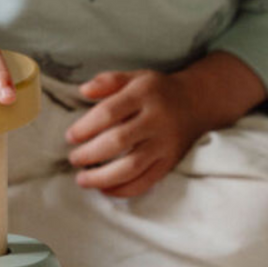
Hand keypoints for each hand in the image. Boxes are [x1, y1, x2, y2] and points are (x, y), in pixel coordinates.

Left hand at [64, 69, 200, 198]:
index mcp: (144, 95)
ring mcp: (164, 144)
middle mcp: (156, 120)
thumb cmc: (157, 90)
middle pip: (119, 141)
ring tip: (82, 179)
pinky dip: (124, 190)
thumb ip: (108, 81)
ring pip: (132, 166)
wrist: (197, 102)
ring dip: (104, 177)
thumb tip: (83, 90)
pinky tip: (105, 189)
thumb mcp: (135, 77)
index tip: (70, 136)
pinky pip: (146, 182)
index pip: (110, 112)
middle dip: (91, 153)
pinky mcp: (170, 162)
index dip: (86, 127)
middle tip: (73, 159)